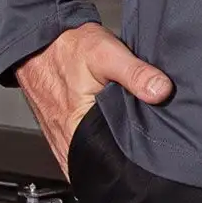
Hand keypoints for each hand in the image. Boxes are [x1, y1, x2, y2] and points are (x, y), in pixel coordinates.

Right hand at [15, 23, 172, 178]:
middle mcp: (65, 140)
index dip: (131, 158)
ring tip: (127, 140)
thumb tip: (162, 92)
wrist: (39, 42)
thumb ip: (135, 73)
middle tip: (142, 144)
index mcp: (76, 127)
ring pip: (88, 156)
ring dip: (106, 151)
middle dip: (121, 157)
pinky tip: (108, 134)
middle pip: (99, 160)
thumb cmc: (68, 48)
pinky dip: (94, 145)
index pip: (108, 160)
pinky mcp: (59, 132)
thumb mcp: (107, 53)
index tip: (150, 151)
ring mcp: (60, 138)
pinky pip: (79, 148)